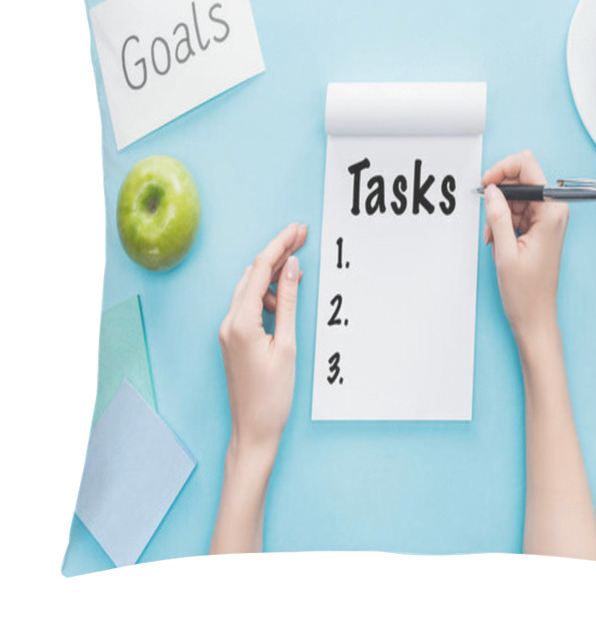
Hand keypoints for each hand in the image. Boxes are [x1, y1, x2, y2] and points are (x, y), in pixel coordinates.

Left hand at [218, 222, 307, 457]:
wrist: (253, 431)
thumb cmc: (272, 397)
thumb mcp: (288, 345)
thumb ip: (289, 303)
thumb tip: (292, 268)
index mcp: (240, 322)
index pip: (260, 270)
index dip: (280, 245)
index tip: (298, 229)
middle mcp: (228, 322)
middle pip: (252, 273)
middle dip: (276, 253)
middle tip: (301, 236)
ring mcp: (227, 330)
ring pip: (249, 287)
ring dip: (272, 274)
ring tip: (298, 272)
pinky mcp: (232, 338)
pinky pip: (248, 304)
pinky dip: (266, 294)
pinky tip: (284, 301)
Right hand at [482, 151, 568, 349]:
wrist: (535, 317)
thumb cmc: (527, 292)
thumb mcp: (505, 251)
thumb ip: (498, 216)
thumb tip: (491, 190)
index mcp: (552, 212)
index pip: (528, 166)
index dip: (503, 170)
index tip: (486, 184)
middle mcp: (554, 211)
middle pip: (521, 180)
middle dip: (499, 195)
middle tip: (488, 218)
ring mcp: (548, 219)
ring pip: (515, 197)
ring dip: (499, 213)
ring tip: (494, 239)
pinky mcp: (541, 228)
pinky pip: (516, 212)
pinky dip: (503, 223)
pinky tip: (499, 241)